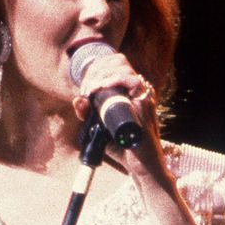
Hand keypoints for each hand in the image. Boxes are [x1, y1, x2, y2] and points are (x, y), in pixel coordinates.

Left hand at [69, 48, 161, 172]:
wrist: (139, 164)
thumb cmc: (121, 146)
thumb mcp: (97, 127)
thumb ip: (87, 114)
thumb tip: (77, 99)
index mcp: (126, 90)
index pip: (112, 64)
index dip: (95, 69)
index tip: (84, 88)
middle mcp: (136, 89)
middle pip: (116, 61)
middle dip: (95, 70)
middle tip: (86, 89)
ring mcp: (142, 94)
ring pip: (123, 66)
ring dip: (102, 74)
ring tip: (92, 89)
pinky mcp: (146, 102)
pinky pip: (133, 81)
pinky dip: (115, 80)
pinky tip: (102, 87)